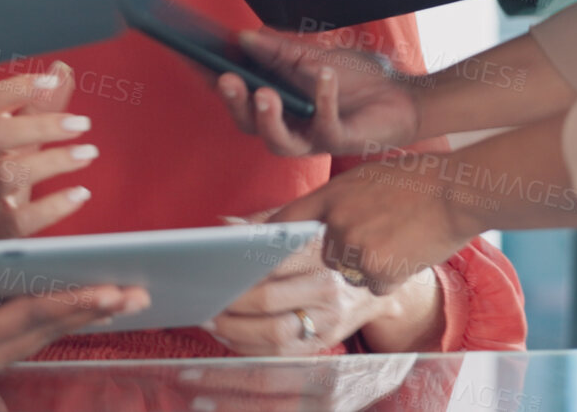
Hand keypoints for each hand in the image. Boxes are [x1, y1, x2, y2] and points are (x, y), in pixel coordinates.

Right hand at [0, 64, 96, 274]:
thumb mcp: (15, 148)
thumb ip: (39, 109)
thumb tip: (62, 68)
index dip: (16, 88)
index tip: (51, 81)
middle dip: (41, 125)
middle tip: (82, 123)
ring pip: (9, 175)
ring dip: (52, 160)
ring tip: (87, 153)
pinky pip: (18, 221)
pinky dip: (52, 207)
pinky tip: (80, 194)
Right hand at [0, 267, 149, 388]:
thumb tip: (3, 211)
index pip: (32, 316)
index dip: (75, 300)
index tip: (114, 289)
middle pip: (45, 332)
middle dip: (94, 311)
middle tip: (141, 294)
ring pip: (37, 340)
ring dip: (80, 318)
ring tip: (124, 300)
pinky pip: (21, 342)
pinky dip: (52, 324)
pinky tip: (78, 310)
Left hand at [206, 230, 389, 355]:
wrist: (371, 287)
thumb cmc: (327, 253)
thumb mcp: (303, 226)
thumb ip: (263, 223)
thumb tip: (221, 226)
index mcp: (319, 255)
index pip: (269, 265)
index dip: (236, 274)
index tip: (211, 275)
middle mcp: (327, 289)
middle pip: (268, 303)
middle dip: (230, 307)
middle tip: (205, 303)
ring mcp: (328, 321)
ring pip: (273, 335)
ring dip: (235, 332)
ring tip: (212, 322)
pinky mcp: (324, 343)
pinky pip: (281, 353)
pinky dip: (250, 348)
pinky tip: (230, 337)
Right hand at [216, 32, 419, 156]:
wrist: (400, 94)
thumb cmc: (356, 80)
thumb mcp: (311, 56)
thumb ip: (278, 50)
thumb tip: (244, 36)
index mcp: (277, 106)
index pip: (239, 97)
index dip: (215, 83)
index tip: (196, 61)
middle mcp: (289, 127)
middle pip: (249, 125)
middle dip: (235, 104)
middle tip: (228, 80)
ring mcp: (312, 138)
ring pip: (279, 142)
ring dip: (269, 118)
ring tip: (265, 93)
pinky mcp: (340, 141)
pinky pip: (326, 126)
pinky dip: (323, 99)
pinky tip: (323, 75)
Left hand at [272, 162, 474, 295]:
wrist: (456, 190)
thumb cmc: (416, 180)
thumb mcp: (365, 178)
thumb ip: (336, 200)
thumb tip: (310, 223)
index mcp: (330, 195)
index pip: (284, 222)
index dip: (269, 241)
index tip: (261, 254)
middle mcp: (335, 223)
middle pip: (321, 257)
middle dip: (339, 256)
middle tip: (375, 238)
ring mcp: (354, 248)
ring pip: (349, 274)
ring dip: (369, 267)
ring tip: (397, 239)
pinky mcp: (376, 272)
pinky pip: (374, 286)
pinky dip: (390, 277)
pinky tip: (409, 253)